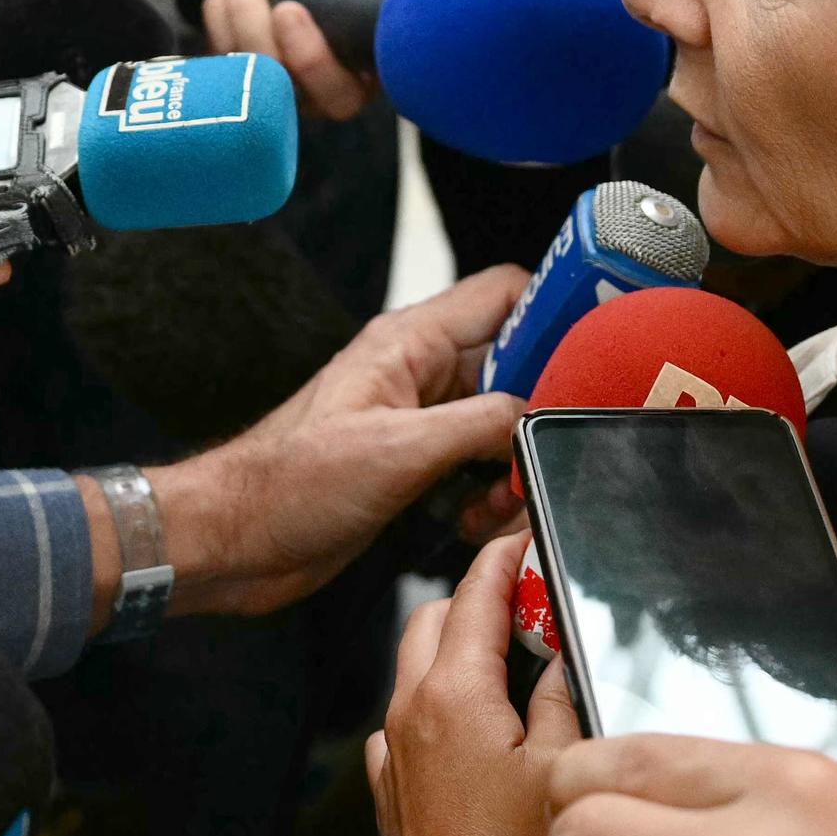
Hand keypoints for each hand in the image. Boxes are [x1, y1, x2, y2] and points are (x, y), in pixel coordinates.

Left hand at [145, 264, 527, 617]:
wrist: (232, 543)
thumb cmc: (287, 486)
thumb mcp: (399, 450)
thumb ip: (480, 423)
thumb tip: (538, 414)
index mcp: (409, 343)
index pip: (506, 293)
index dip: (559, 307)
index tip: (603, 342)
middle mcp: (418, 374)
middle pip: (516, 364)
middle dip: (542, 407)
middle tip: (553, 447)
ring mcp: (416, 421)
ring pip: (500, 423)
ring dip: (511, 463)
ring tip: (498, 499)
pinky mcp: (411, 467)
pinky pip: (475, 466)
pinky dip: (485, 494)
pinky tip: (470, 521)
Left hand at [196, 0, 392, 118]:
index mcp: (360, 76)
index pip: (340, 97)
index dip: (311, 59)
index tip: (288, 9)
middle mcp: (317, 98)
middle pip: (281, 90)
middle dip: (259, 33)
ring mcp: (273, 96)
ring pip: (244, 73)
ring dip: (238, 11)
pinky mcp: (236, 86)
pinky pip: (215, 58)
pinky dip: (217, 14)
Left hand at [372, 535, 582, 835]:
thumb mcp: (568, 772)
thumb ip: (564, 695)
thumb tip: (564, 649)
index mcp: (454, 694)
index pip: (474, 591)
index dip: (505, 556)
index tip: (527, 537)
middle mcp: (412, 711)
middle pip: (436, 617)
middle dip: (480, 598)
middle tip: (536, 605)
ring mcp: (396, 751)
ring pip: (421, 666)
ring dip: (463, 651)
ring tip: (523, 668)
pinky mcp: (394, 789)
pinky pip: (413, 722)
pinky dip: (448, 706)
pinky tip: (491, 735)